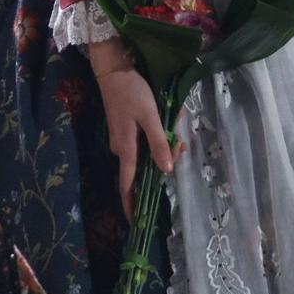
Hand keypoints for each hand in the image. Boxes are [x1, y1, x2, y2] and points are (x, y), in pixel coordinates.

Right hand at [90, 41, 174, 219]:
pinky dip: (155, 140)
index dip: (131, 205)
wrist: (113, 69)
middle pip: (143, 168)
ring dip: (162, 149)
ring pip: (144, 154)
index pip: (127, 185)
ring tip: (177, 133)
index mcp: (126, 149)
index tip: (136, 223)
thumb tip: (166, 172)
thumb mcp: (150, 117)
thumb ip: (158, 144)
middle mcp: (121, 149)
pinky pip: (142, 143)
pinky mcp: (123, 129)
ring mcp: (121, 139)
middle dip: (163, 164)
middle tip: (180, 145)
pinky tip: (167, 128)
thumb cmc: (132, 92)